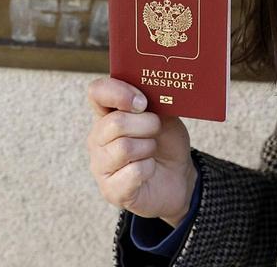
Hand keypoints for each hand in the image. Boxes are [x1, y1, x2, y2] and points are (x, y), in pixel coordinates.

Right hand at [87, 77, 196, 226]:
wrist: (179, 177)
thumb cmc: (165, 142)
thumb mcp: (164, 115)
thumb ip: (155, 100)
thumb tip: (155, 86)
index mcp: (107, 114)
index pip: (97, 92)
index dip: (119, 92)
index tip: (143, 102)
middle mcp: (97, 138)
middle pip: (115, 123)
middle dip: (147, 125)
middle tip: (156, 130)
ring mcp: (100, 165)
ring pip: (124, 148)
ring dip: (148, 147)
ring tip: (151, 151)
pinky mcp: (111, 190)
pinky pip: (134, 172)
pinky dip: (149, 168)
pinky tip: (149, 170)